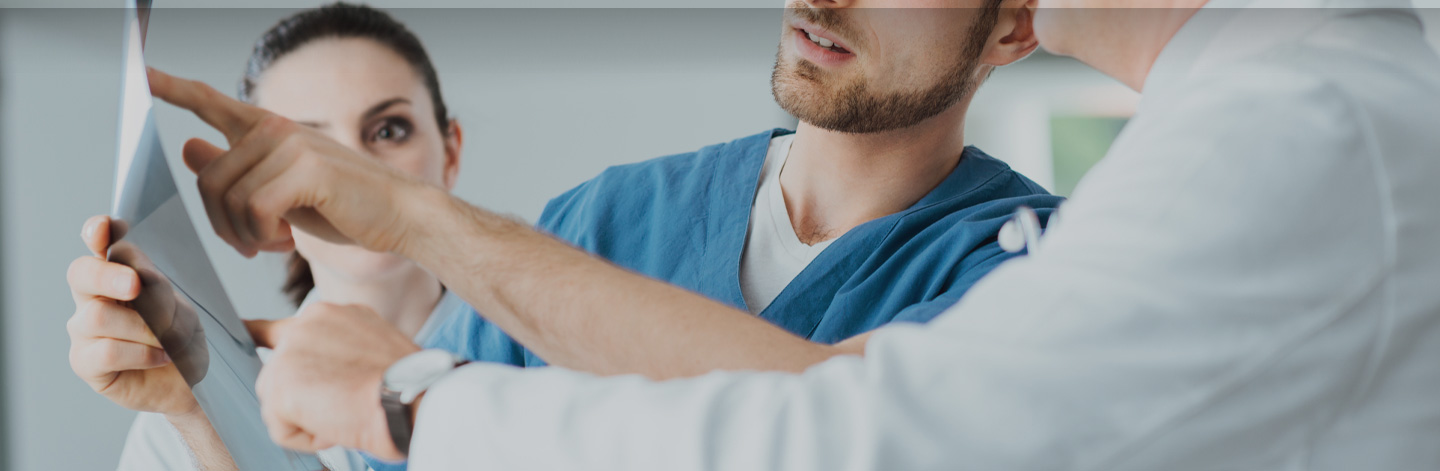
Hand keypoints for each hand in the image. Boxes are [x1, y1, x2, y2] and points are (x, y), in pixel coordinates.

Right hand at [66, 215, 199, 416]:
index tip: (106, 227)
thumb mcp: (181, 308)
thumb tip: (143, 277)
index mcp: (118, 273)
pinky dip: (142, 353)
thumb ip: (160, 290)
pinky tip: (162, 357)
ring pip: (99, 316)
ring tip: (171, 342)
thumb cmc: (182, 339)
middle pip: (81, 273)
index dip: (97, 231)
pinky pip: (107, 351)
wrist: (189, 383)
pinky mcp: (84, 362)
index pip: (98, 243)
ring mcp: (84, 330)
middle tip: (136, 286)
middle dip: (108, 276)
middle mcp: (93, 297)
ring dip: (144, 328)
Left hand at [146, 67, 434, 257]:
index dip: (173, 88)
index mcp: (269, 130)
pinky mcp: (305, 169)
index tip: (141, 72)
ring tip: (272, 244)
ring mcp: (290, 145)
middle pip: (209, 179)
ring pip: (229, 198)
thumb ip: (239, 171)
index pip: (211, 103)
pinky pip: (255, 209)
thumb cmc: (347, 207)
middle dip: (222, 223)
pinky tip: (284, 243)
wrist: (402, 217)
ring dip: (244, 235)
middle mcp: (275, 129)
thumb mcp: (283, 192)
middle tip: (251, 244)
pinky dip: (262, 236)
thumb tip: (190, 146)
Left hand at [246, 303, 420, 459]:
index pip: (282, 326)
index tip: (246, 331)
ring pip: (278, 403)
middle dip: (305, 396)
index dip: (261, 335)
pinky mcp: (278, 386)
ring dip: (308, 418)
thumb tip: (324, 377)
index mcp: (329, 314)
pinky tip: (336, 427)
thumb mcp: (373, 348)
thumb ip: (339, 350)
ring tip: (346, 414)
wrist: (412, 397)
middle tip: (344, 404)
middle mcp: (305, 324)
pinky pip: (281, 429)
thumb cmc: (408, 383)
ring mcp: (288, 353)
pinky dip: (307, 439)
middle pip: (281, 373)